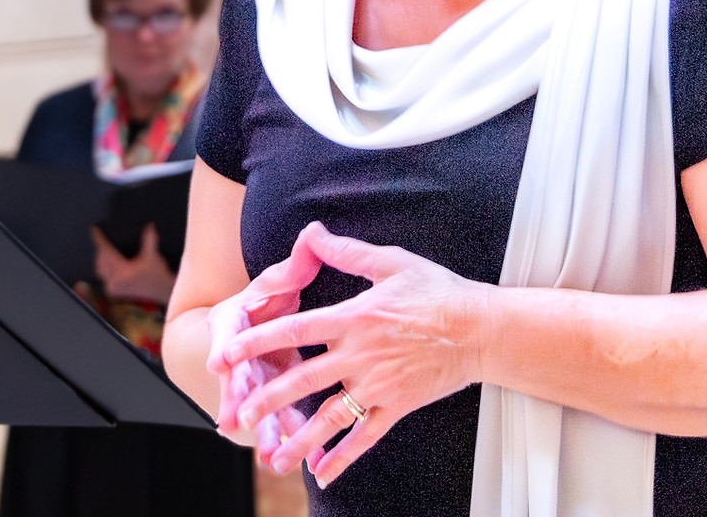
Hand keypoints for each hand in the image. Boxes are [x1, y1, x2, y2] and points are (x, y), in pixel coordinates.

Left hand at [91, 223, 174, 303]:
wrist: (162, 291)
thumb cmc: (158, 274)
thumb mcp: (153, 256)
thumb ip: (149, 239)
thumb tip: (149, 225)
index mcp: (122, 271)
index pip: (106, 251)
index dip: (100, 240)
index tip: (94, 230)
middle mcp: (114, 280)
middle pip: (100, 260)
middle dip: (100, 248)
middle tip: (101, 238)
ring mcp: (113, 287)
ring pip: (99, 269)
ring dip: (100, 258)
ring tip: (104, 249)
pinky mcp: (113, 291)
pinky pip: (102, 277)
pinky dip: (103, 268)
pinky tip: (108, 263)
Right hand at [206, 258, 315, 457]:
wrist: (261, 316)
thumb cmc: (272, 293)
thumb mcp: (281, 275)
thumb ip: (298, 260)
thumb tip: (313, 231)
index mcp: (235, 319)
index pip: (228, 332)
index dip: (224, 345)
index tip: (219, 360)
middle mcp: (239, 352)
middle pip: (235, 377)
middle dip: (235, 399)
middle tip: (232, 420)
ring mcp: (254, 376)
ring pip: (255, 406)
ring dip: (262, 429)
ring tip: (269, 453)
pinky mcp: (271, 393)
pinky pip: (278, 417)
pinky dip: (286, 436)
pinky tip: (300, 457)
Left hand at [219, 222, 487, 486]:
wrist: (480, 328)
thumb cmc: (436, 289)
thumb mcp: (391, 262)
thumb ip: (346, 252)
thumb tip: (312, 233)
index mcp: (354, 317)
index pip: (295, 330)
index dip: (256, 342)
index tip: (227, 354)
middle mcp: (360, 355)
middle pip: (302, 380)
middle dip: (266, 400)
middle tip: (238, 416)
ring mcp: (378, 386)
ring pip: (329, 418)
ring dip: (297, 439)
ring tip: (272, 457)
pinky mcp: (397, 406)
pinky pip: (364, 437)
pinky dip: (342, 458)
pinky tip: (321, 474)